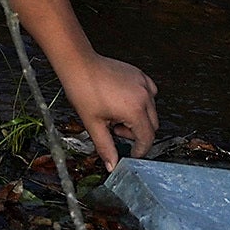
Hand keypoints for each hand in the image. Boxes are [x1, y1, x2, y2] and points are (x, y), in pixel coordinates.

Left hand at [60, 52, 158, 168]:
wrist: (77, 64)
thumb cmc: (83, 89)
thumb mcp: (93, 123)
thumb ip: (105, 147)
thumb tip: (112, 166)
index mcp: (135, 110)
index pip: (147, 138)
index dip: (139, 150)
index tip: (131, 154)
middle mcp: (145, 96)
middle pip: (152, 126)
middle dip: (136, 134)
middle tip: (115, 129)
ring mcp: (144, 84)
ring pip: (151, 110)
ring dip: (138, 118)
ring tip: (115, 114)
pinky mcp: (139, 75)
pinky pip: (149, 93)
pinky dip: (141, 102)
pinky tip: (123, 101)